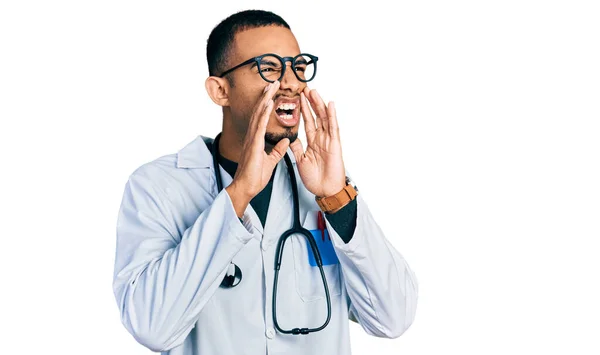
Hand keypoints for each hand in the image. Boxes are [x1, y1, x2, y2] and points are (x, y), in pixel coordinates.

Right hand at [226, 81, 289, 215]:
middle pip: (260, 111)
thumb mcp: (271, 161)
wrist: (245, 187)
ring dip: (265, 99)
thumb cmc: (254, 177)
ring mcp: (252, 139)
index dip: (267, 104)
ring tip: (271, 86)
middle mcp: (253, 136)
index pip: (263, 117)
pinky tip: (268, 103)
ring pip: (259, 115)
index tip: (273, 92)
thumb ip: (278, 150)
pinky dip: (264, 113)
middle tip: (273, 82)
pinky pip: (260, 126)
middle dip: (266, 96)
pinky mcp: (253, 145)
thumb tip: (286, 141)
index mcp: (256, 139)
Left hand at [290, 87, 345, 197]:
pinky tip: (330, 104)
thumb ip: (297, 148)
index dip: (303, 109)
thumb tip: (290, 138)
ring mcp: (329, 140)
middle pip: (316, 116)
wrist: (325, 190)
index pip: (307, 122)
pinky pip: (333, 127)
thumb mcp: (301, 160)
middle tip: (306, 89)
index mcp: (313, 142)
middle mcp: (321, 138)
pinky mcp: (335, 144)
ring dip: (319, 104)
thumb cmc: (315, 178)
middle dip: (311, 102)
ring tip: (314, 92)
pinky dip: (332, 115)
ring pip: (324, 118)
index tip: (298, 98)